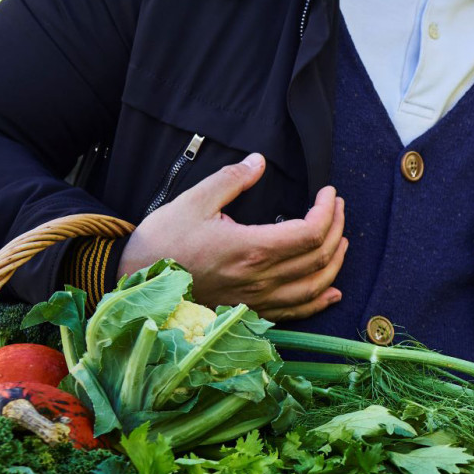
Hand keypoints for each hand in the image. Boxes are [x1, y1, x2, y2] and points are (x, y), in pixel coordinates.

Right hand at [118, 153, 347, 319]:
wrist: (133, 282)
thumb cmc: (161, 243)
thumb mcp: (193, 201)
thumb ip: (231, 179)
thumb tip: (258, 161)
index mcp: (251, 248)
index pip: (310, 232)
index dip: (328, 211)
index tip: (328, 193)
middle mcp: (260, 278)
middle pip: (319, 257)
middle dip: (337, 228)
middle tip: (337, 206)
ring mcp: (257, 299)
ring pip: (314, 286)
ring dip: (335, 262)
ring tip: (341, 239)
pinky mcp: (249, 311)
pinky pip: (295, 312)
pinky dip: (319, 301)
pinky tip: (332, 292)